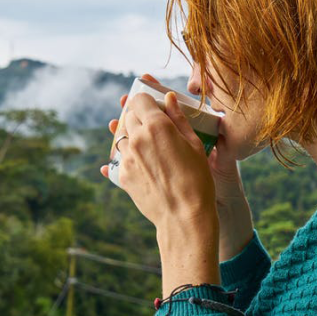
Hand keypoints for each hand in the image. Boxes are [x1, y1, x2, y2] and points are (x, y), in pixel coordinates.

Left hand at [100, 74, 220, 292]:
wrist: (183, 217)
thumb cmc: (197, 180)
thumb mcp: (194, 145)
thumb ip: (178, 119)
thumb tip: (168, 98)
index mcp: (156, 126)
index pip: (139, 99)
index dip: (146, 100)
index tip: (153, 106)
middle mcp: (136, 138)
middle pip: (128, 115)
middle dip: (138, 116)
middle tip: (152, 123)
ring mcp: (126, 158)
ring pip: (121, 136)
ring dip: (131, 135)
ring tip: (148, 144)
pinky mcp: (122, 175)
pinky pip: (119, 158)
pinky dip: (128, 156)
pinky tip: (140, 161)